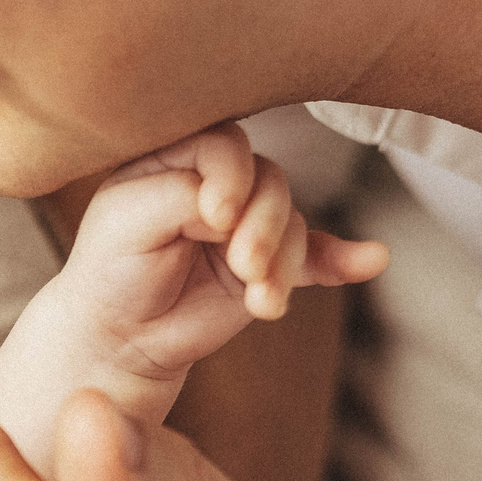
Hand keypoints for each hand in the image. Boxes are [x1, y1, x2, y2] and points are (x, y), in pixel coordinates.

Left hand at [74, 121, 386, 371]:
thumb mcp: (127, 220)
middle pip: (270, 181)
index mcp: (177, 156)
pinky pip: (317, 255)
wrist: (120, 337)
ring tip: (260, 299)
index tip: (214, 217)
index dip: (230, 176)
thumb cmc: (111, 268)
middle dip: (264, 225)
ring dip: (284, 262)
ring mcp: (247, 223)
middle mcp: (218, 182)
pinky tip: (370, 260)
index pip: (224, 143)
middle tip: (242, 264)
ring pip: (292, 223)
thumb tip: (236, 203)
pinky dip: (341, 260)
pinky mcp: (269, 264)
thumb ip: (179, 194)